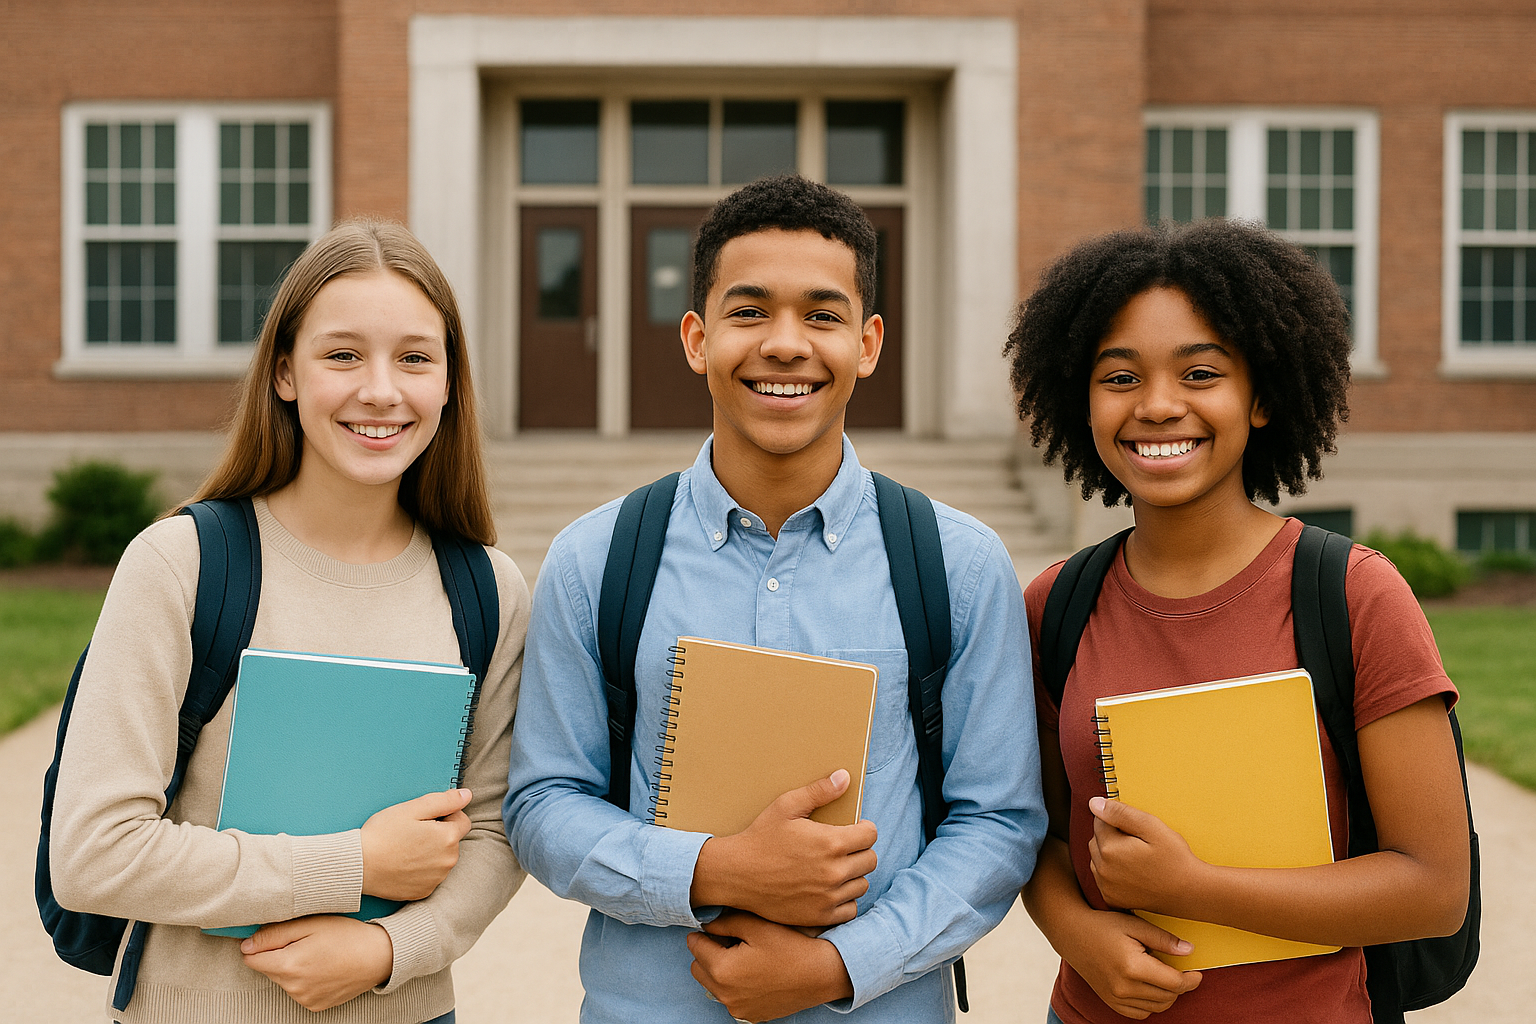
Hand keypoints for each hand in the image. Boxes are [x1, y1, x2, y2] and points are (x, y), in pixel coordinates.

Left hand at [240, 915, 393, 1011]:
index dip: (261, 944)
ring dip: (292, 967)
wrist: (379, 956)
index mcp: (289, 965)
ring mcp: (305, 999)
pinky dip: (305, 980)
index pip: (251, 959)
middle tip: (305, 940)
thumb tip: (246, 945)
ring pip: (283, 980)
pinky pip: (299, 991)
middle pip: (268, 969)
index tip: (277, 935)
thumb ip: (274, 934)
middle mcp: (293, 988)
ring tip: (318, 953)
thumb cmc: (347, 935)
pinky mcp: (315, 1005)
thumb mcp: (310, 924)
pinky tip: (323, 967)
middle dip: (278, 955)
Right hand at [360, 788, 472, 900]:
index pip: (463, 820)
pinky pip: (431, 875)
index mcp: (448, 838)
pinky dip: (422, 869)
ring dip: (432, 852)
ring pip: (442, 858)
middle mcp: (448, 861)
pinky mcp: (424, 892)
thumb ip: (444, 800)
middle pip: (453, 840)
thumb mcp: (412, 808)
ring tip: (406, 848)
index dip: (446, 814)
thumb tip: (467, 795)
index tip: (425, 817)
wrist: (358, 866)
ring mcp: (437, 879)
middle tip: (412, 832)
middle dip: (439, 833)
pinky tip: (403, 864)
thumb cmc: (382, 834)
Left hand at [686, 910, 853, 1021]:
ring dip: (720, 971)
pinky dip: (735, 987)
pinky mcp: (751, 1016)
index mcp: (722, 969)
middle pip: (698, 968)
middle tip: (732, 941)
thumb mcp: (756, 926)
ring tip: (745, 957)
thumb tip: (705, 924)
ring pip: (713, 985)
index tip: (716, 927)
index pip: (694, 946)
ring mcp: (738, 1009)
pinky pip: (731, 998)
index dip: (704, 933)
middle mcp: (725, 994)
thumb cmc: (790, 946)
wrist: (821, 973)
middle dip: (708, 953)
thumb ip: (724, 922)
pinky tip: (756, 973)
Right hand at [691, 770, 877, 926]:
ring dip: (853, 876)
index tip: (852, 830)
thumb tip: (845, 777)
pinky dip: (844, 900)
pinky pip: (850, 909)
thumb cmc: (760, 837)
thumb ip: (819, 792)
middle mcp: (834, 872)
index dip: (863, 829)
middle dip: (860, 851)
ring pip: (862, 885)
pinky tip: (829, 889)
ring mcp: (828, 897)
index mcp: (831, 842)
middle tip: (841, 848)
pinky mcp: (819, 916)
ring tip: (833, 867)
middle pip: (870, 860)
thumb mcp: (786, 806)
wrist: (736, 874)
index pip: (870, 835)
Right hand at [1065, 910, 1201, 1019]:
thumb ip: (1164, 940)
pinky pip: (1141, 1013)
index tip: (1197, 972)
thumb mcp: (1135, 925)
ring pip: (1157, 1007)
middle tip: (1181, 970)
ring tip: (1164, 976)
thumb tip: (1190, 951)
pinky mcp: (1111, 1002)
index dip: (1191, 980)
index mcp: (1132, 967)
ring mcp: (1116, 998)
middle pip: (1168, 997)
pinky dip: (1152, 1003)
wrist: (1072, 934)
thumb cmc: (1103, 926)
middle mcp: (1124, 987)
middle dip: (1181, 986)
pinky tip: (1150, 986)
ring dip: (1168, 995)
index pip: (1174, 983)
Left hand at [1088, 797, 1200, 915]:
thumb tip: (1094, 804)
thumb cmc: (1174, 859)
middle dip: (1112, 835)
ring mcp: (1105, 886)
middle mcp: (1102, 869)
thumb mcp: (1152, 827)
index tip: (1136, 829)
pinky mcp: (1110, 897)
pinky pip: (1102, 876)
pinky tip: (1131, 871)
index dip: (1118, 820)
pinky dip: (1111, 870)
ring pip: (1097, 858)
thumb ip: (1121, 813)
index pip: (1099, 821)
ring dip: (1109, 853)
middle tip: (1139, 842)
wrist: (1189, 893)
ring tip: (1136, 857)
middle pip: (1096, 839)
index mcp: (1110, 849)